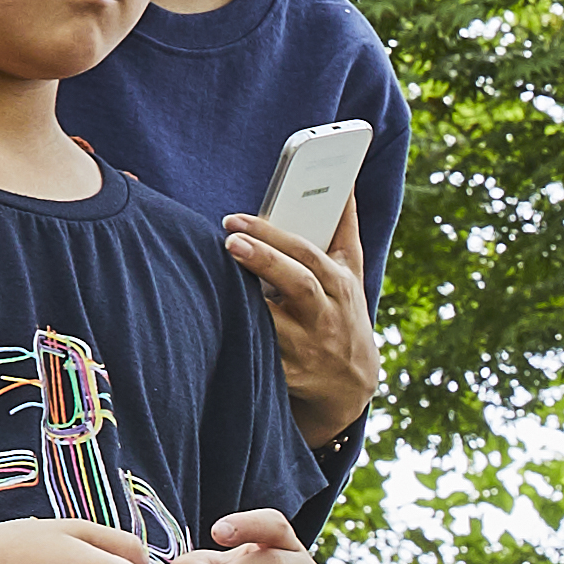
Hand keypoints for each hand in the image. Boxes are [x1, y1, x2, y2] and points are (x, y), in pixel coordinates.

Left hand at [224, 184, 384, 443]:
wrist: (351, 382)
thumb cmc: (343, 310)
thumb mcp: (351, 270)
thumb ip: (343, 225)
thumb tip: (342, 181)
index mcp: (341, 284)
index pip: (309, 254)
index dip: (275, 236)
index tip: (237, 221)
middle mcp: (327, 315)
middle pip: (298, 284)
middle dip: (264, 260)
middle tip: (228, 240)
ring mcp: (308, 348)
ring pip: (276, 324)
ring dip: (248, 304)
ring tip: (214, 278)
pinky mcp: (289, 374)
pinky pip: (260, 356)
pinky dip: (240, 340)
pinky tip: (212, 322)